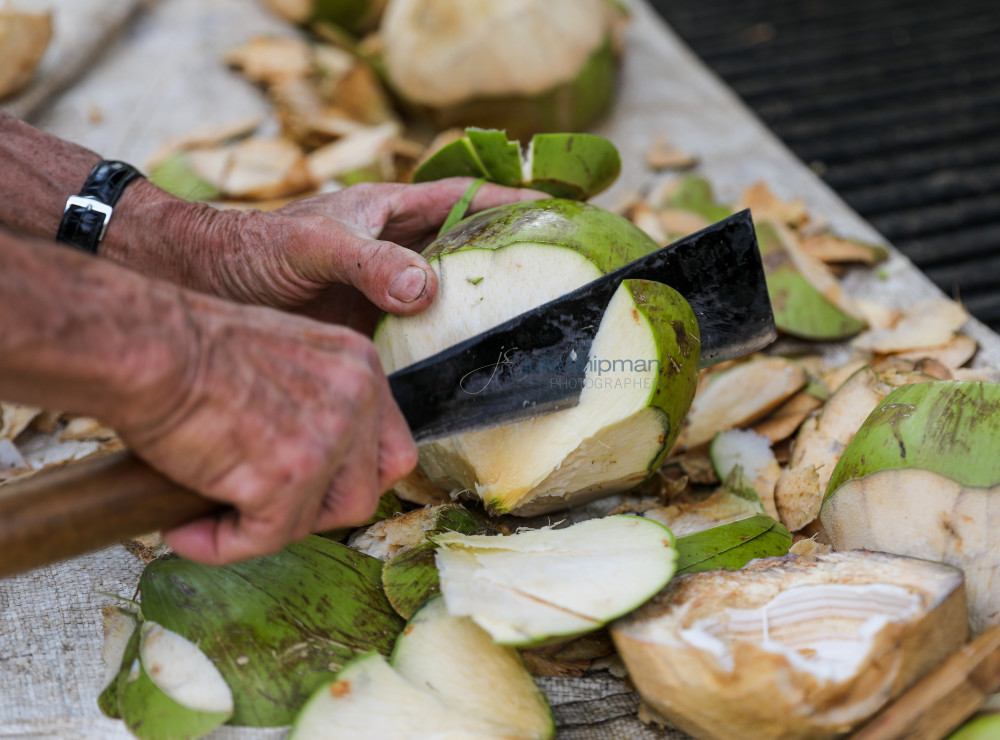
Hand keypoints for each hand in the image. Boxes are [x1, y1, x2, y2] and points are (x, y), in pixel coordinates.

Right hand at [113, 290, 413, 564]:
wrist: (144, 346)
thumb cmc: (187, 347)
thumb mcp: (281, 355)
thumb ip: (312, 398)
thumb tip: (309, 461)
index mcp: (359, 364)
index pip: (388, 447)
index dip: (350, 479)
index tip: (307, 488)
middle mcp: (358, 398)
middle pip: (367, 490)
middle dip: (315, 511)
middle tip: (260, 507)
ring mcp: (328, 438)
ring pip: (321, 519)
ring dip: (270, 529)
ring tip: (215, 516)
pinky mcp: (288, 476)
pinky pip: (267, 538)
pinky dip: (223, 545)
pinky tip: (186, 531)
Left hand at [153, 178, 542, 331]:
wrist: (203, 294)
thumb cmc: (252, 252)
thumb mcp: (311, 246)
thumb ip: (366, 262)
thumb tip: (426, 288)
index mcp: (386, 213)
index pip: (460, 197)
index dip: (507, 201)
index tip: (555, 209)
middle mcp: (394, 253)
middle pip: (466, 250)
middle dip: (509, 257)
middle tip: (558, 276)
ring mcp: (385, 296)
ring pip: (449, 299)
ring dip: (483, 311)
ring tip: (531, 330)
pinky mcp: (373, 335)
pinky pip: (423, 341)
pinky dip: (448, 352)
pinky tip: (471, 374)